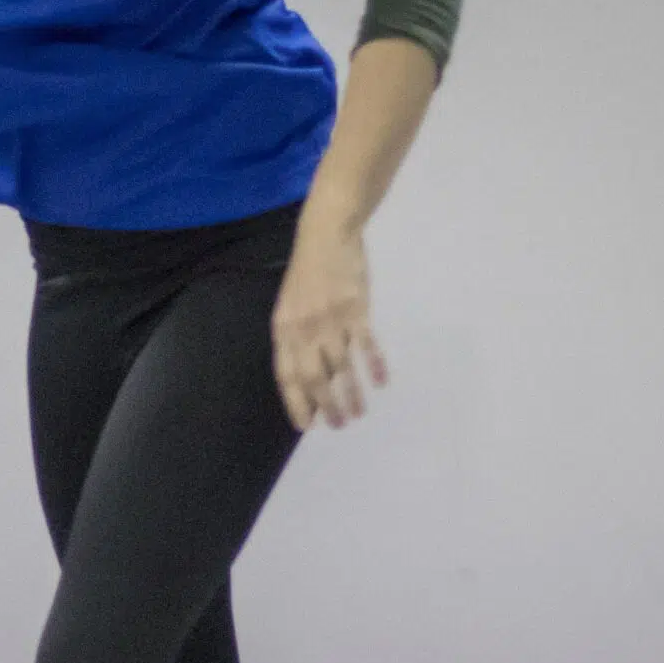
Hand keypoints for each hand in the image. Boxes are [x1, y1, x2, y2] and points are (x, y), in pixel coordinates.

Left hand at [271, 220, 388, 432]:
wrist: (325, 236)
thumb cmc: (306, 275)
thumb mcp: (290, 306)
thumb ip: (295, 339)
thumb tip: (307, 377)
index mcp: (283, 328)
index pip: (286, 374)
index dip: (295, 402)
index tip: (306, 426)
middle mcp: (304, 328)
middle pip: (313, 377)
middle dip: (326, 406)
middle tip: (339, 425)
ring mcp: (331, 319)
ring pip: (341, 367)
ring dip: (351, 393)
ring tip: (358, 413)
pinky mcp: (356, 309)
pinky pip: (366, 345)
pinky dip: (374, 365)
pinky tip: (380, 382)